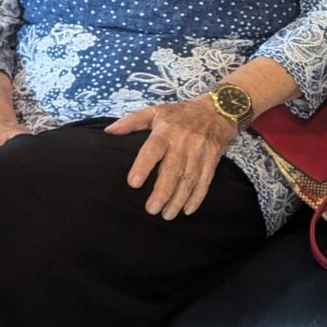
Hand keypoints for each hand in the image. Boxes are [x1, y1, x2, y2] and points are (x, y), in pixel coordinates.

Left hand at [106, 97, 238, 218]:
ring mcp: (200, 152)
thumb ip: (132, 122)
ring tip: (167, 215)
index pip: (153, 149)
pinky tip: (187, 209)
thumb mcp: (155, 111)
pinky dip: (197, 197)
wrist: (217, 111)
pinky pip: (205, 181)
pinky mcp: (212, 160)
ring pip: (189, 179)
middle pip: (172, 170)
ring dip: (178, 199)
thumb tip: (109, 132)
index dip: (144, 166)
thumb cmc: (181, 114)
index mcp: (166, 131)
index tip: (134, 183)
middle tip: (151, 209)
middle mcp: (184, 142)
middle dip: (162, 192)